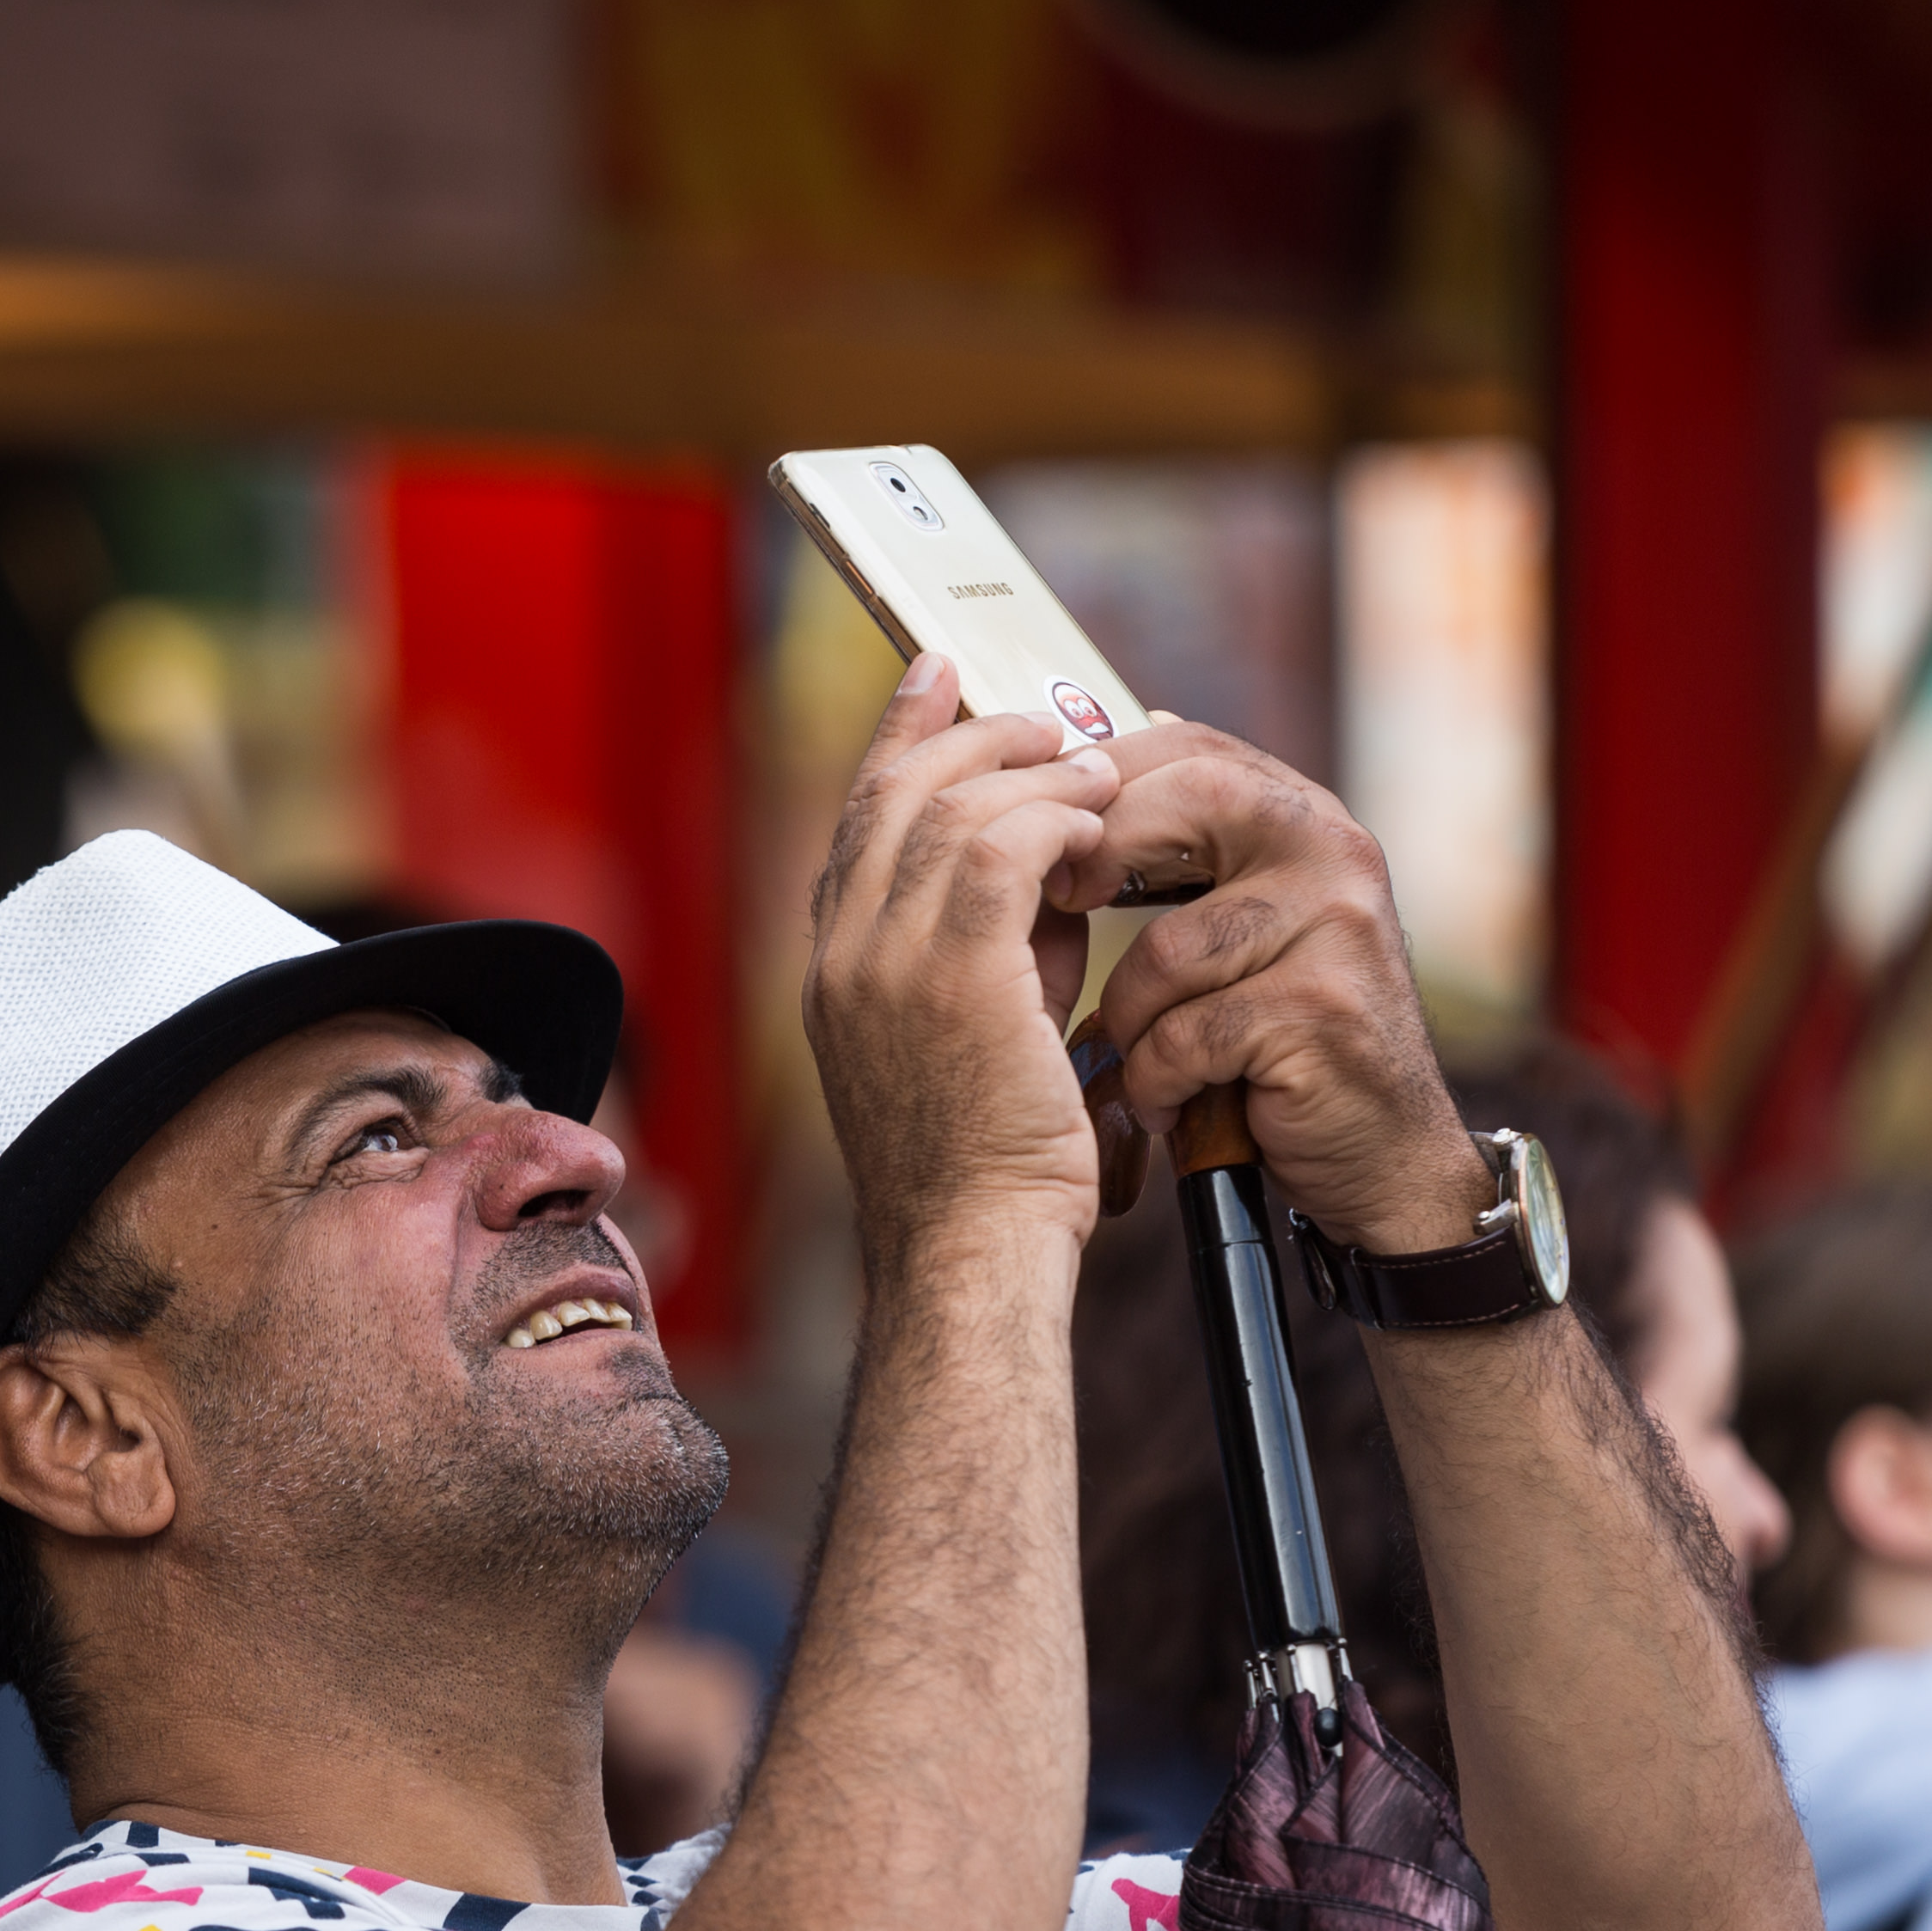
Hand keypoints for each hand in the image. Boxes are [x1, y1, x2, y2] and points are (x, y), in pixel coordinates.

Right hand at [805, 655, 1116, 1263]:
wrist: (970, 1248)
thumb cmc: (988, 1166)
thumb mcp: (977, 1034)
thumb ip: (1000, 945)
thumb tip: (1058, 871)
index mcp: (833, 972)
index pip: (855, 823)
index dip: (898, 741)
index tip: (938, 682)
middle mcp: (840, 957)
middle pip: (892, 796)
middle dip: (969, 733)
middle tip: (1044, 715)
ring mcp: (882, 964)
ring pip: (952, 809)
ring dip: (1032, 773)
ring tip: (1095, 769)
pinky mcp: (950, 976)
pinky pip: (1002, 849)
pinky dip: (1054, 819)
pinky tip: (1097, 823)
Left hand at [1074, 721, 1487, 1253]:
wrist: (1377, 1156)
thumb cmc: (1281, 1042)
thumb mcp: (1238, 928)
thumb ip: (1185, 855)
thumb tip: (1081, 773)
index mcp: (1304, 817)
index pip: (1194, 746)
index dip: (1105, 774)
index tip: (1044, 832)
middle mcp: (1336, 851)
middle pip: (1194, 798)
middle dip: (1104, 852)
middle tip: (1058, 907)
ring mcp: (1339, 927)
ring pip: (1171, 944)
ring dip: (1128, 1014)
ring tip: (1135, 1056)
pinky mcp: (1323, 1011)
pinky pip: (1188, 1033)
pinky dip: (1157, 1080)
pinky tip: (1169, 1102)